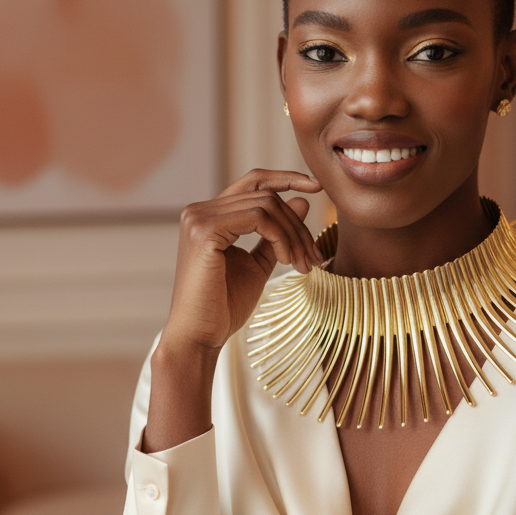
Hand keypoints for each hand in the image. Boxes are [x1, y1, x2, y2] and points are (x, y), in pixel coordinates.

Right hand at [163, 168, 323, 354]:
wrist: (200, 336)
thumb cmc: (224, 306)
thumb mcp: (259, 264)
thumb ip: (277, 233)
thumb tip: (302, 200)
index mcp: (210, 216)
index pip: (253, 182)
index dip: (286, 178)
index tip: (317, 188)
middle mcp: (200, 210)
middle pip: (266, 195)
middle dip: (297, 225)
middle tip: (314, 258)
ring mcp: (199, 217)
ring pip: (266, 205)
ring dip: (293, 235)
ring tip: (302, 265)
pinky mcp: (205, 230)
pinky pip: (259, 218)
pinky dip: (281, 238)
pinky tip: (286, 262)